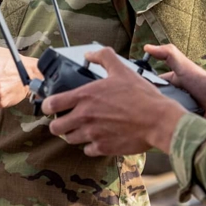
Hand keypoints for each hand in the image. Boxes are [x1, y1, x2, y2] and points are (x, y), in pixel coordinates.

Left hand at [44, 47, 185, 155]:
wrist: (158, 120)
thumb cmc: (141, 95)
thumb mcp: (122, 70)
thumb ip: (104, 58)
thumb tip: (90, 54)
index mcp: (85, 97)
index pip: (51, 105)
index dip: (47, 106)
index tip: (52, 107)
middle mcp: (84, 117)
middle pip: (55, 128)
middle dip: (59, 124)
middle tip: (67, 120)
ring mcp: (93, 134)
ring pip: (70, 140)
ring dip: (74, 134)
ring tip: (84, 128)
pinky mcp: (103, 148)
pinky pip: (87, 150)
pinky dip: (90, 145)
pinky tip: (99, 138)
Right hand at [143, 44, 205, 128]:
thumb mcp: (186, 67)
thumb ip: (168, 54)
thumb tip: (147, 47)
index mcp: (173, 83)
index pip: (153, 84)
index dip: (142, 85)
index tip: (130, 88)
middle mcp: (174, 98)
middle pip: (154, 100)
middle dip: (146, 103)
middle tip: (135, 106)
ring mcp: (177, 113)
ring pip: (159, 115)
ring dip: (155, 116)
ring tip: (144, 118)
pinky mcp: (181, 126)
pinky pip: (168, 128)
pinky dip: (164, 127)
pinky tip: (156, 129)